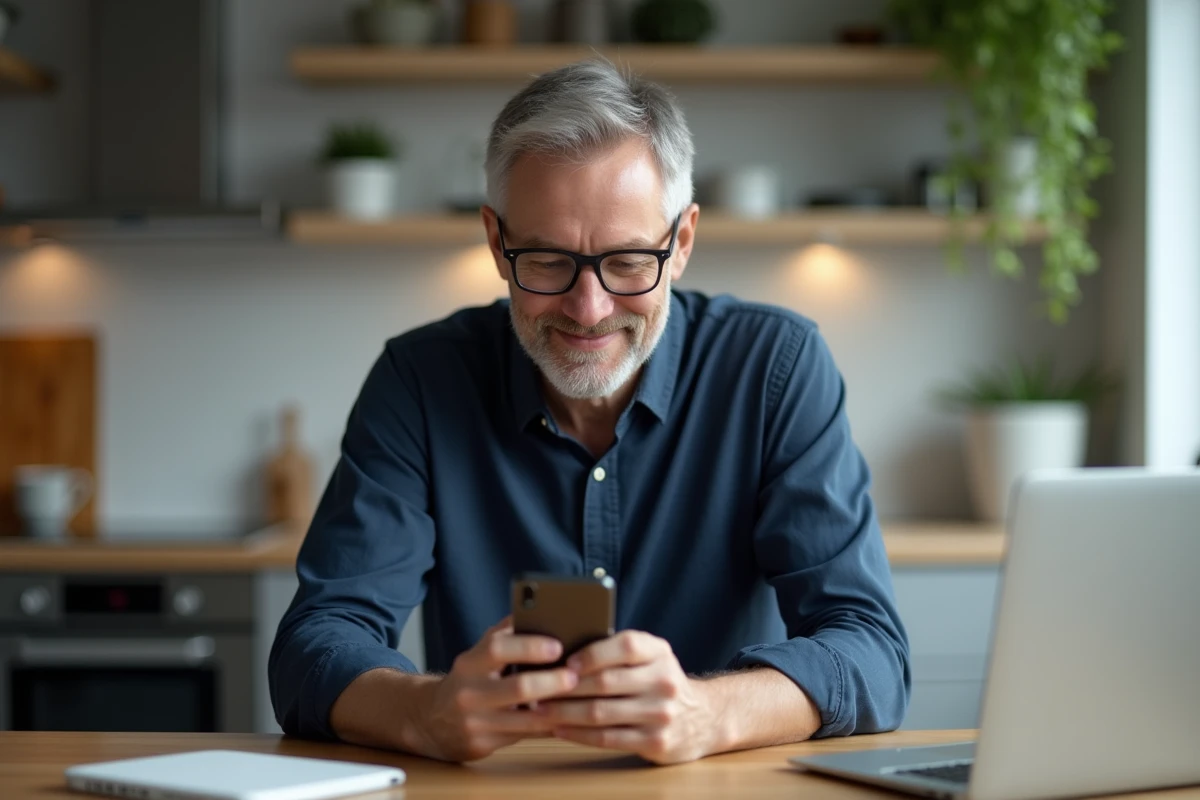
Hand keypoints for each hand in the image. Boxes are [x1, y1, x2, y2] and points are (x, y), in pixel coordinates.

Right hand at [416, 616, 579, 761]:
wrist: (432, 721)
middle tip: (575, 676)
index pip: (498, 649)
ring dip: (558, 709)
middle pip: (518, 688)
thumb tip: (539, 609)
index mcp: (469, 663)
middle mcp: (469, 693)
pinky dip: (549, 727)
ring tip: (580, 698)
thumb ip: (505, 634)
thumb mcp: (478, 655)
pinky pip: (526, 737)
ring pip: (527, 719)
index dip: (530, 646)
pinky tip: (567, 719)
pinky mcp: (484, 745)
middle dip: (552, 681)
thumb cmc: (469, 680)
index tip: (557, 645)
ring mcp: (476, 723)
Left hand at [534, 631, 726, 763]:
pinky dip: (578, 734)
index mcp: (660, 652)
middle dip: (565, 687)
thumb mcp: (650, 658)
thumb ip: (617, 652)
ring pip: (602, 713)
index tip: (563, 662)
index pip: (625, 646)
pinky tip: (559, 729)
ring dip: (564, 712)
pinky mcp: (655, 742)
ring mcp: (661, 713)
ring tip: (539, 709)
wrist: (703, 718)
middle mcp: (664, 681)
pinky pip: (608, 738)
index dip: (592, 653)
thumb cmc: (659, 681)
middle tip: (536, 688)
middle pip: (606, 683)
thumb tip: (562, 650)